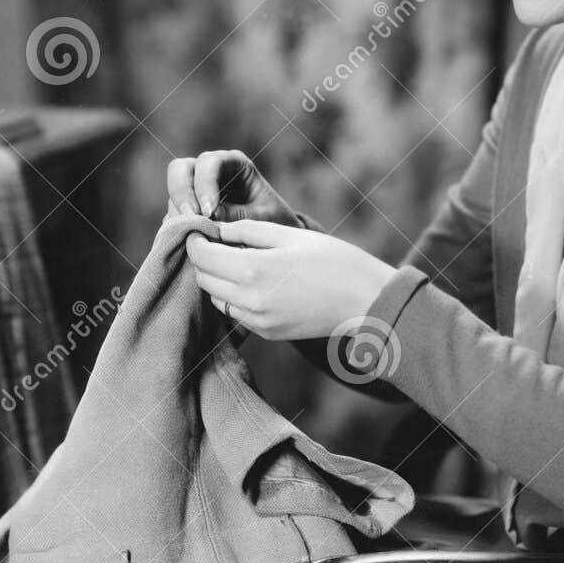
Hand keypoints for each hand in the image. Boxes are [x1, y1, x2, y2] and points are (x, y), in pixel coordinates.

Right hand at [165, 150, 298, 225]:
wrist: (273, 237)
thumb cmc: (274, 220)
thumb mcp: (264, 217)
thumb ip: (238, 215)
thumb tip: (209, 218)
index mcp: (233, 164)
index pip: (209, 162)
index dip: (205, 183)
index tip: (209, 211)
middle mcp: (209, 172)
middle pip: (179, 170)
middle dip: (181, 193)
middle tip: (190, 218)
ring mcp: (194, 191)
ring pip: (173, 195)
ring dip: (179, 215)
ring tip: (194, 236)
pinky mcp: (187, 212)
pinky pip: (173, 217)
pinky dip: (178, 229)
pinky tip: (190, 244)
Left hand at [186, 219, 396, 341]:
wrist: (367, 302)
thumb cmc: (335, 261)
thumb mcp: (291, 235)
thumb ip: (249, 231)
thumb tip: (217, 230)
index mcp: (254, 269)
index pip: (202, 255)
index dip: (196, 240)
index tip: (202, 229)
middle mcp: (249, 300)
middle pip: (203, 279)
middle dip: (205, 260)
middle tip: (217, 243)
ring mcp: (258, 321)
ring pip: (216, 298)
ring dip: (218, 280)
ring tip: (236, 261)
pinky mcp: (267, 333)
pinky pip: (236, 313)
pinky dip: (235, 297)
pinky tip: (255, 282)